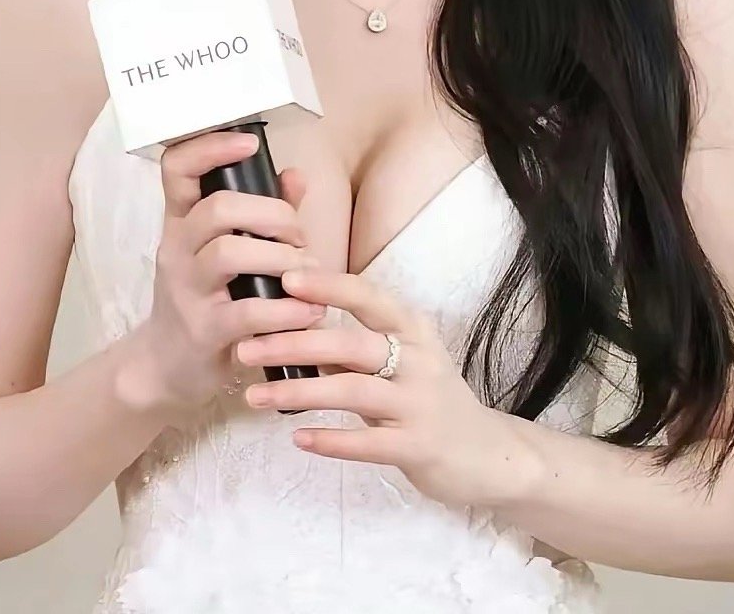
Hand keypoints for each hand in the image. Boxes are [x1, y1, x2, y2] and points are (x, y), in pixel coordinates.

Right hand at [128, 131, 327, 415]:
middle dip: (273, 214)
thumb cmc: (206, 296)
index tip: (249, 142)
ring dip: (281, 257)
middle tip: (299, 236)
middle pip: (219, 208)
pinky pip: (247, 312)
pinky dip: (286, 310)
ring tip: (308, 272)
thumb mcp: (226, 251)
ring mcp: (187, 290)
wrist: (166, 365)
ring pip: (230, 252)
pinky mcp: (203, 331)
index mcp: (182, 221)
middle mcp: (178, 249)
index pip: (177, 168)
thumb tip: (295, 175)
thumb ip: (263, 212)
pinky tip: (309, 311)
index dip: (211, 147)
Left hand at [235, 265, 535, 512]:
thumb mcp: (400, 361)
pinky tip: (297, 438)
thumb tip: (293, 325)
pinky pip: (368, 442)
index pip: (368, 296)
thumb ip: (353, 346)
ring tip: (255, 396)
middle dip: (293, 343)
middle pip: (350, 343)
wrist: (489, 454)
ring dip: (298, 392)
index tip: (285, 278)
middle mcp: (418, 359)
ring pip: (352, 390)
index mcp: (412, 329)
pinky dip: (330, 439)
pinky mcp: (419, 447)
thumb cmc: (431, 398)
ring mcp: (420, 403)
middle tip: (244, 346)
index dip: (327, 286)